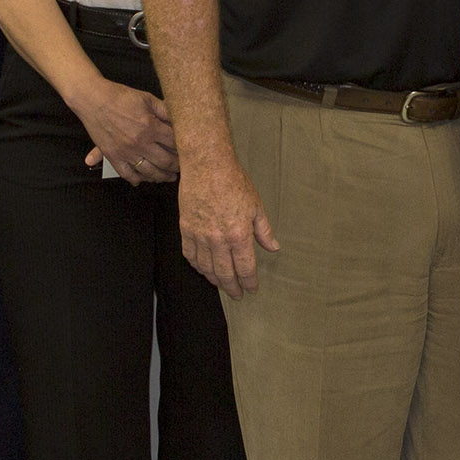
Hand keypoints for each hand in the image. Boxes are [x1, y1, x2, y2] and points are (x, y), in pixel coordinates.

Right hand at [72, 79, 178, 183]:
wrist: (93, 100)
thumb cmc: (120, 96)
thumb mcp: (147, 98)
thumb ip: (164, 110)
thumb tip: (180, 119)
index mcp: (150, 127)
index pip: (175, 143)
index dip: (184, 148)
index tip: (189, 151)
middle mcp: (140, 143)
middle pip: (165, 161)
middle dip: (177, 166)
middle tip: (182, 168)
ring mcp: (126, 152)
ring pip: (149, 172)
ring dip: (162, 177)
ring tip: (169, 177)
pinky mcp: (113, 156)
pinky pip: (127, 174)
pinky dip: (136, 179)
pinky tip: (143, 180)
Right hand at [178, 152, 279, 296]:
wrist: (207, 165)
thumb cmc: (233, 181)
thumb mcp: (256, 206)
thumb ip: (263, 231)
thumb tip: (273, 247)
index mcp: (239, 234)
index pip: (245, 268)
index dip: (249, 282)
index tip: (251, 289)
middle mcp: (219, 239)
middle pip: (225, 273)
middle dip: (232, 287)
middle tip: (236, 294)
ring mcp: (200, 235)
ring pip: (206, 267)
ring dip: (214, 279)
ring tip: (221, 283)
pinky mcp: (186, 228)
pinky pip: (190, 255)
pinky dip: (196, 265)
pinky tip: (202, 268)